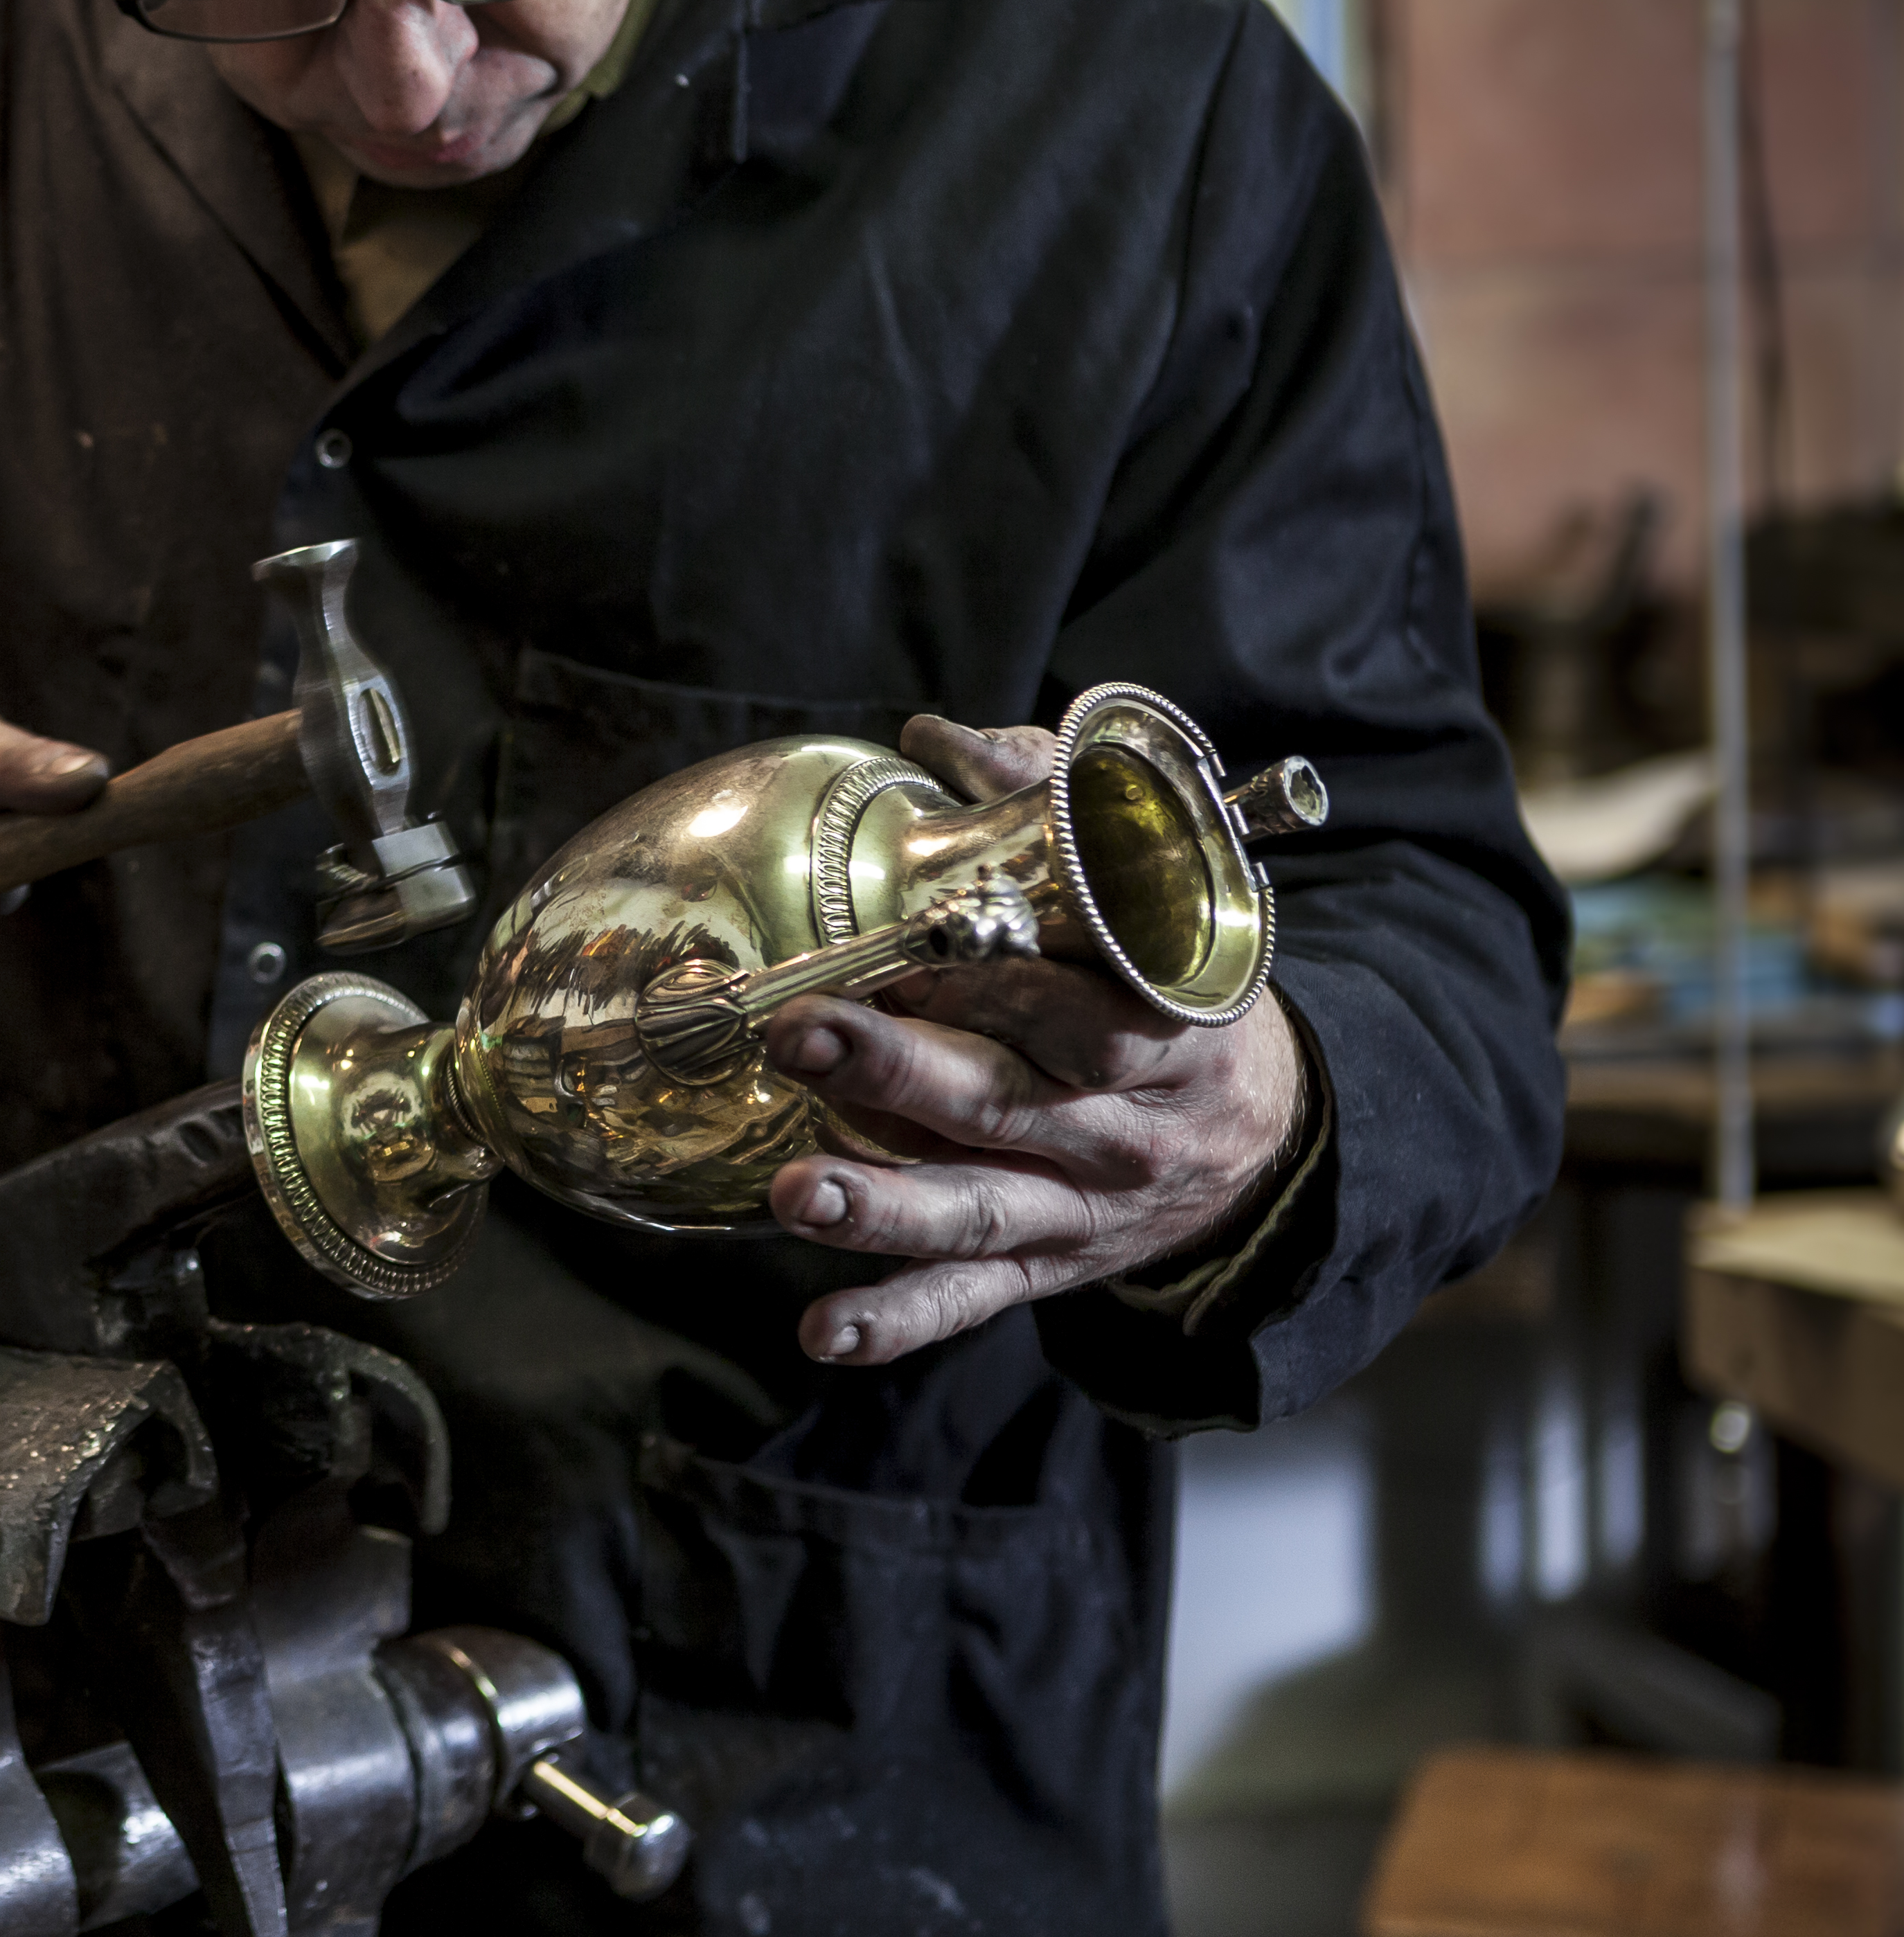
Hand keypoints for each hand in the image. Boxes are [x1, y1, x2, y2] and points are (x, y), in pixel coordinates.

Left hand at [761, 713, 1307, 1367]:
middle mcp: (1125, 1126)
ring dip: (883, 1205)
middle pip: (1010, 1101)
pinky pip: (970, 1300)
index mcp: (1165, 1024)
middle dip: (900, 1072)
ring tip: (799, 1193)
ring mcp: (1083, 1206)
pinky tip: (825, 1332)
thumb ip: (1053, 811)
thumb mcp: (1156, 897)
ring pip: (980, 1210)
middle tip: (802, 1036)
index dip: (1003, 981)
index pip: (1088, 1005)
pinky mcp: (1047, 1267)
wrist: (1271, 1139)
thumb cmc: (1172, 986)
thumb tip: (941, 737)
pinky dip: (897, 1320)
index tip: (913, 951)